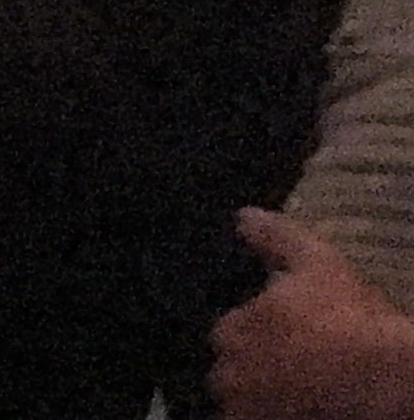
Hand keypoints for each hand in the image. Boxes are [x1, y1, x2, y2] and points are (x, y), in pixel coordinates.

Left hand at [211, 209, 413, 419]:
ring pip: (244, 403)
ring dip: (261, 398)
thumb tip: (242, 217)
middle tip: (298, 368)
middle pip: (233, 372)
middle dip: (255, 368)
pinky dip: (269, 416)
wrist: (389, 380)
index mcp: (231, 329)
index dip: (260, 334)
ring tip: (301, 392)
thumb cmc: (353, 320)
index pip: (231, 332)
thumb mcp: (319, 264)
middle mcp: (227, 374)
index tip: (290, 337)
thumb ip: (276, 239)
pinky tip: (302, 409)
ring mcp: (245, 411)